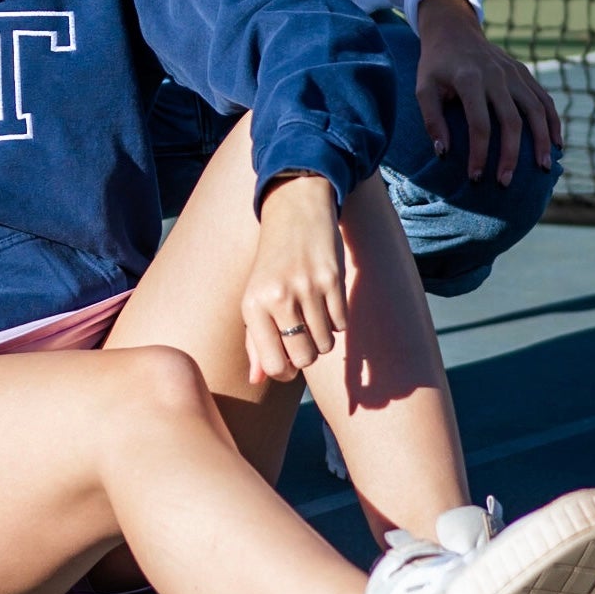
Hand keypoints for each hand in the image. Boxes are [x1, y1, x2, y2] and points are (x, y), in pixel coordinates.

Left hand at [242, 174, 345, 382]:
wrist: (295, 213)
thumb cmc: (271, 264)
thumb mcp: (254, 298)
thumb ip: (255, 342)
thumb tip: (257, 380)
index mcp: (252, 305)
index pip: (273, 366)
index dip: (284, 370)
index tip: (286, 358)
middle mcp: (278, 298)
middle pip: (304, 359)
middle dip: (306, 354)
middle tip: (300, 333)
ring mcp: (307, 289)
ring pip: (325, 345)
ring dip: (322, 336)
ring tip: (311, 312)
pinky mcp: (333, 280)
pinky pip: (342, 325)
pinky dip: (336, 321)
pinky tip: (324, 299)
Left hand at [414, 0, 562, 184]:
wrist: (454, 31)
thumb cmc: (435, 66)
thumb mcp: (423, 88)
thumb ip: (431, 120)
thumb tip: (443, 154)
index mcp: (469, 79)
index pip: (479, 124)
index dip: (479, 153)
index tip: (476, 178)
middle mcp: (496, 76)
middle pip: (511, 121)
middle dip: (511, 155)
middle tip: (506, 183)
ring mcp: (514, 73)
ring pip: (536, 111)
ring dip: (541, 141)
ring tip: (542, 169)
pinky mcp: (524, 73)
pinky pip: (544, 99)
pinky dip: (553, 122)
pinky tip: (556, 144)